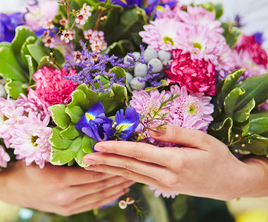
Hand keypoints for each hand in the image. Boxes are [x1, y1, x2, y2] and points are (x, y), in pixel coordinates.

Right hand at [0, 160, 133, 215]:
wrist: (9, 187)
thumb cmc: (23, 164)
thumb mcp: (39, 152)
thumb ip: (61, 147)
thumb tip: (84, 136)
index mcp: (59, 181)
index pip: (93, 173)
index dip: (110, 165)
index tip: (124, 155)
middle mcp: (65, 197)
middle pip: (99, 185)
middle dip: (118, 175)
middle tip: (134, 165)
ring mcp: (66, 206)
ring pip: (98, 196)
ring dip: (116, 187)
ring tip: (131, 177)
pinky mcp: (66, 211)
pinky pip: (91, 204)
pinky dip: (106, 197)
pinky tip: (117, 191)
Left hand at [82, 125, 267, 199]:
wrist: (230, 183)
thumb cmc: (218, 157)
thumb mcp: (202, 139)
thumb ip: (175, 133)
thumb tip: (151, 128)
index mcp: (174, 161)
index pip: (139, 153)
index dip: (117, 148)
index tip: (99, 144)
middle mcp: (166, 176)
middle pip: (129, 166)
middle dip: (105, 161)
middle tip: (84, 158)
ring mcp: (164, 184)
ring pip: (130, 175)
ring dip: (109, 169)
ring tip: (90, 165)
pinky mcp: (164, 187)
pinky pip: (138, 179)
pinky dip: (122, 174)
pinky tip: (110, 171)